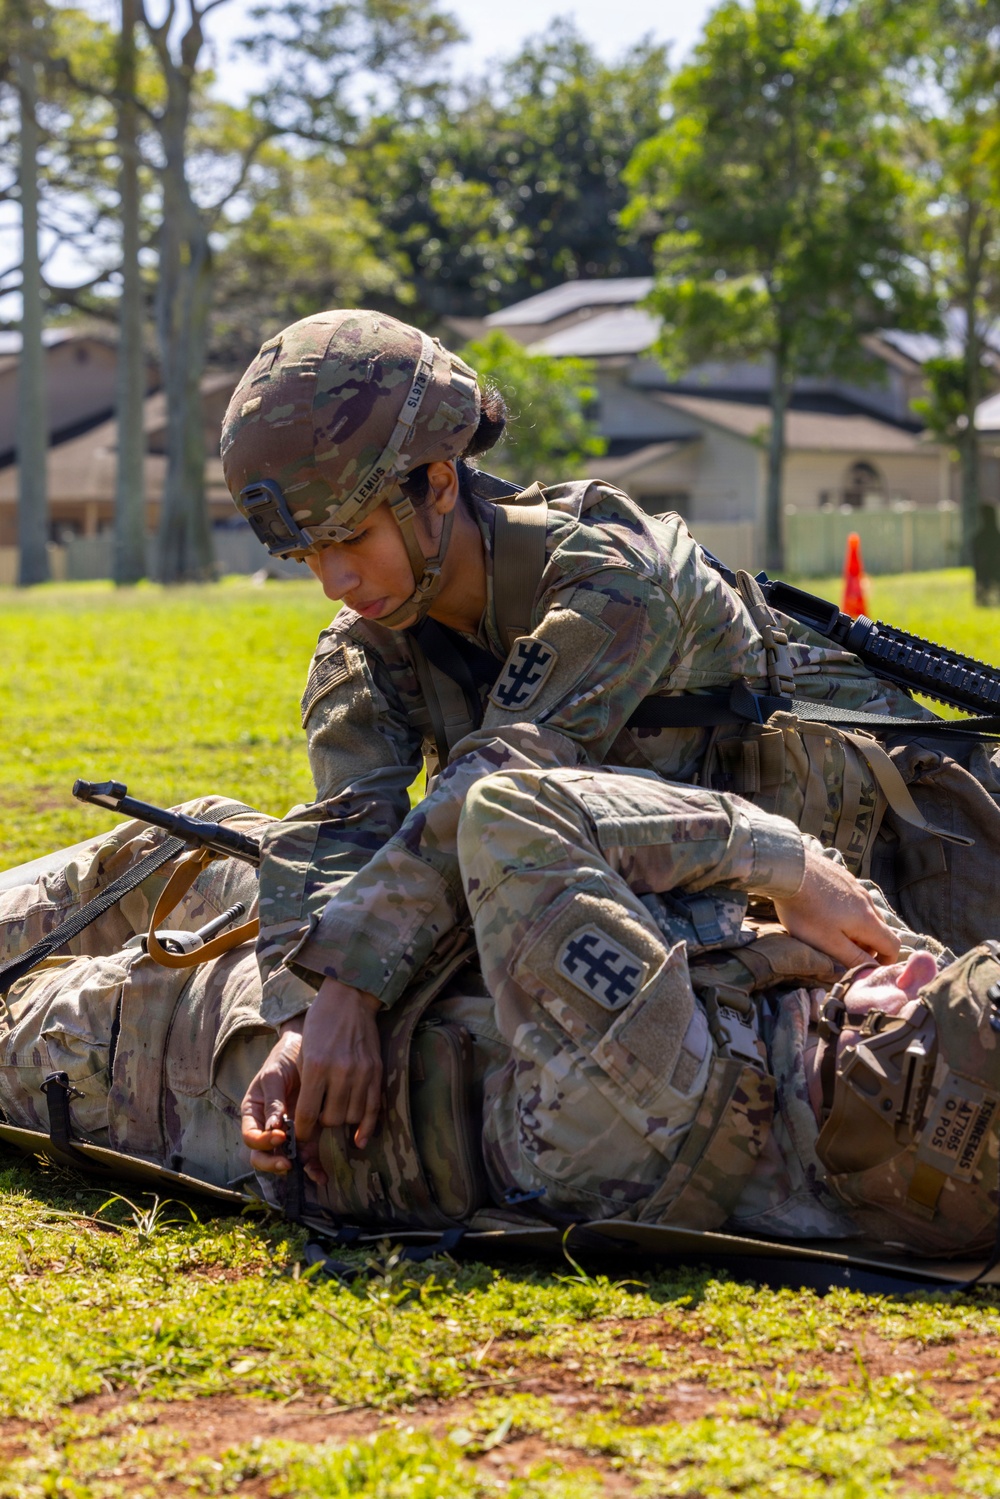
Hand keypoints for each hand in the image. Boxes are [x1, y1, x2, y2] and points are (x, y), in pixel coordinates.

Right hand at [240, 1025, 325, 1183]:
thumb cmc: (283, 1059)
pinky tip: (322, 1176)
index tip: (280, 1136)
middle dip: (273, 1163)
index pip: (250, 1137)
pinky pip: (306, 1155)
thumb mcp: (274, 1076)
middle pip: (262, 1155)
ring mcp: (287, 1132)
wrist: (305, 1050)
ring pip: (284, 1159)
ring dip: (296, 1169)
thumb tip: (272, 1127)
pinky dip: (313, 1167)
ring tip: (311, 1172)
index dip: (262, 1142)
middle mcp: (267, 1127)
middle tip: (288, 1163)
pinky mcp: (306, 1133)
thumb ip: (273, 1101)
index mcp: (253, 1113)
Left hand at [295, 978, 382, 1149]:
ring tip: (335, 1114)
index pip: (307, 1113)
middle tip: (318, 1118)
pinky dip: (367, 1128)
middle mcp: (341, 1071)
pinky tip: (359, 1140)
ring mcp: (362, 1072)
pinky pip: (374, 1108)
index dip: (302, 1130)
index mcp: (317, 1066)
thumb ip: (307, 1084)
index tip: (300, 1135)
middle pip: (331, 1119)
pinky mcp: (377, 1071)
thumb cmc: (321, 1023)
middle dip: (322, 1124)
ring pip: (352, 1117)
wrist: (349, 998)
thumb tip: (307, 1117)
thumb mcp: (305, 1051)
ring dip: (342, 1122)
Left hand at [772, 846, 900, 968]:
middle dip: (868, 946)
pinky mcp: (841, 875)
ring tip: (831, 932)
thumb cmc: (807, 911)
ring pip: (865, 913)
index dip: (887, 961)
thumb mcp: (829, 943)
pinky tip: (823, 910)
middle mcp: (867, 901)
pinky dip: (846, 911)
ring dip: (856, 928)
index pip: (893, 945)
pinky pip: (852, 898)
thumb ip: (854, 959)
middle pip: (880, 929)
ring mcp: (855, 885)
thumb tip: (873, 969)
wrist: (789, 871)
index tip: (869, 967)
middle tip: (845, 952)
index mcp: (868, 921)